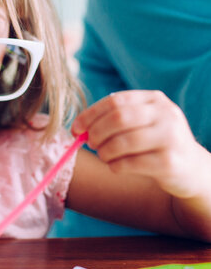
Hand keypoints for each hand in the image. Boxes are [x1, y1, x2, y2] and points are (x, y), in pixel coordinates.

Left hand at [72, 90, 210, 198]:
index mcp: (154, 99)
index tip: (76, 129)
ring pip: (123, 142)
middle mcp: (166, 114)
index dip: (90, 115)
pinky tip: (116, 166)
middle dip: (96, 133)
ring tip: (104, 156)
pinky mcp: (170, 162)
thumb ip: (113, 119)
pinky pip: (131, 163)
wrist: (191, 168)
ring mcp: (171, 138)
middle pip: (118, 118)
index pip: (115, 101)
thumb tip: (78, 128)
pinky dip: (116, 166)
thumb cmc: (154, 143)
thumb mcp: (140, 123)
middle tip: (90, 144)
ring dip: (105, 151)